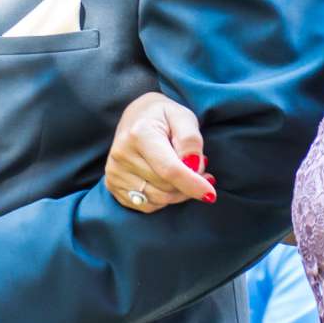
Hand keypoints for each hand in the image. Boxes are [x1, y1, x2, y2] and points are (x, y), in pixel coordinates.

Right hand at [102, 92, 212, 213]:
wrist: (136, 116)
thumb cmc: (164, 116)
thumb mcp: (184, 117)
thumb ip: (191, 140)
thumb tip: (194, 167)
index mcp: (139, 134)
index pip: (169, 169)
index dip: (192, 184)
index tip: (210, 194)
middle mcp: (122, 154)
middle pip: (166, 186)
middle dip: (188, 183)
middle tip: (198, 167)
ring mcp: (114, 171)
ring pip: (158, 199)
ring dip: (178, 193)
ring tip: (184, 173)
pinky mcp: (113, 185)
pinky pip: (147, 205)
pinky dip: (163, 199)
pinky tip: (167, 181)